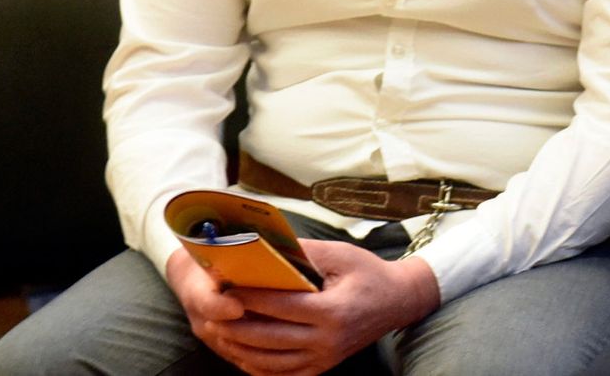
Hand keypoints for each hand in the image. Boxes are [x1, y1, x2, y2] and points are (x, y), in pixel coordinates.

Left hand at [170, 241, 439, 375]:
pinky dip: (257, 365)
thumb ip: (302, 252)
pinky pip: (281, 373)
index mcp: (333, 312)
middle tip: (212, 311)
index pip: (280, 306)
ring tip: (220, 332)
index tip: (225, 287)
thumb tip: (265, 246)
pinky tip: (241, 351)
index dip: (249, 298)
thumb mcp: (339, 254)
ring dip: (241, 348)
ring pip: (270, 362)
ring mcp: (324, 360)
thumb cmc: (368, 272)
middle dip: (236, 326)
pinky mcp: (321, 369)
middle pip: (269, 338)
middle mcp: (327, 342)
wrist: (398, 302)